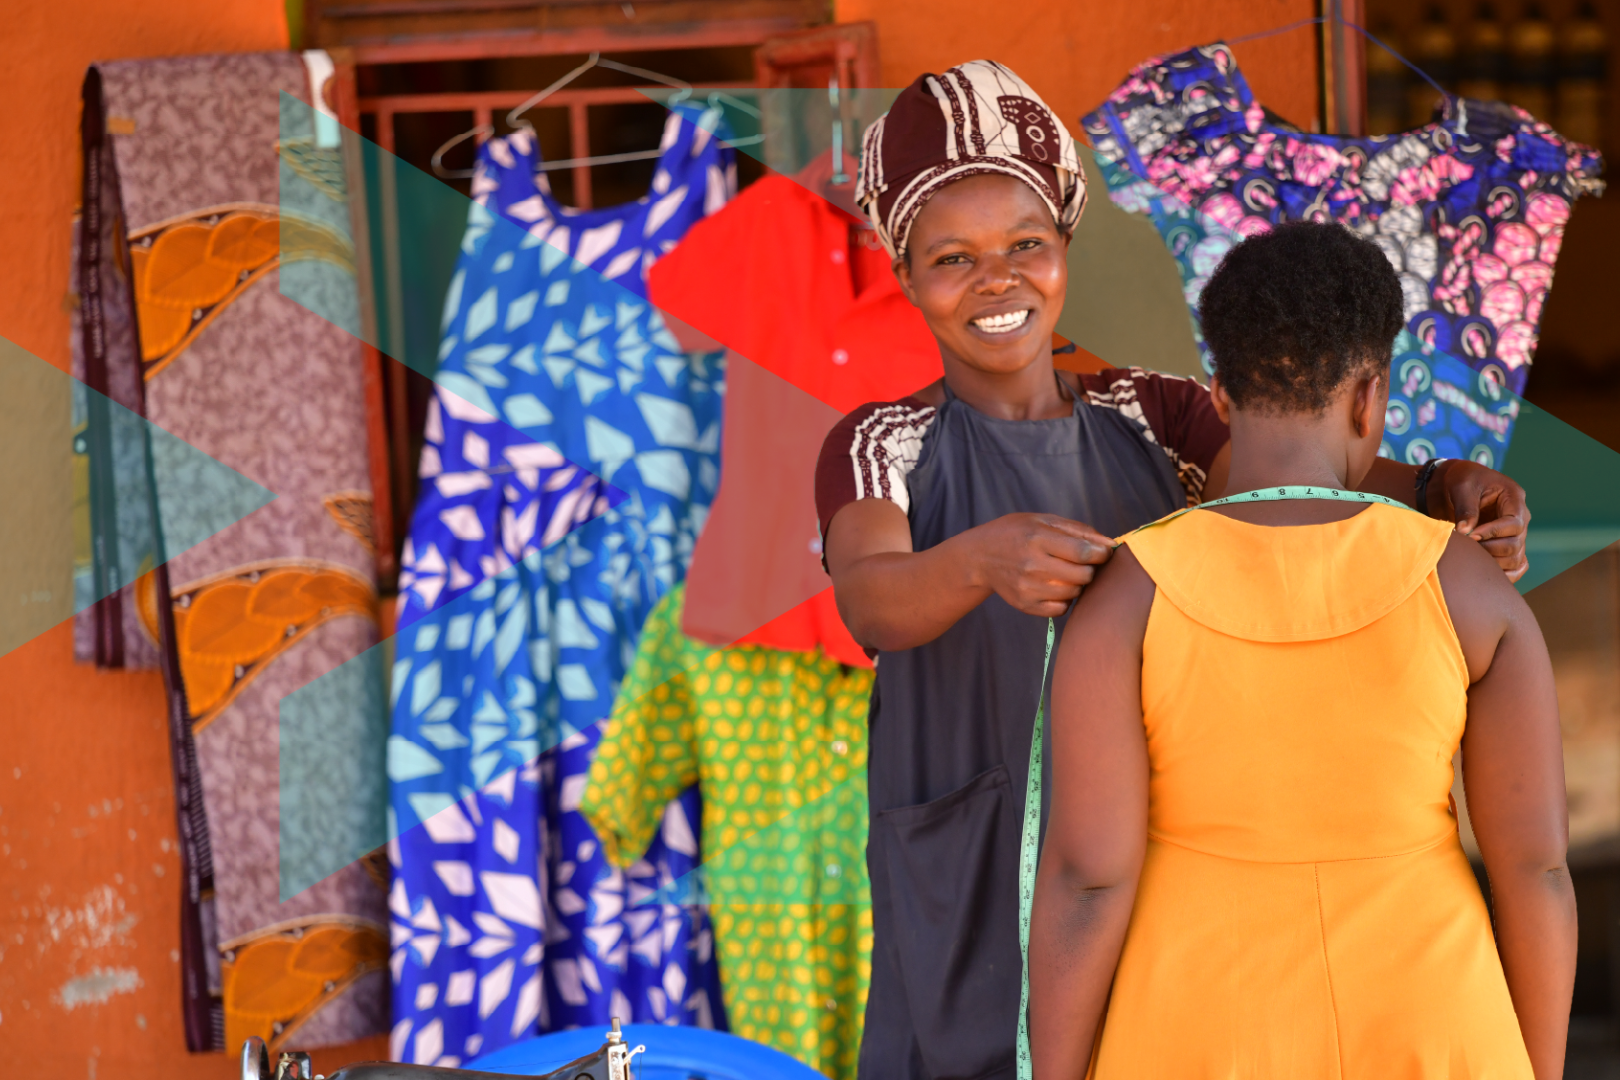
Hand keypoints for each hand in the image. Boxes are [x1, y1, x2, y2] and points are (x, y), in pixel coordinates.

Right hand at [964, 513, 1114, 616]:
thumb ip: (1078, 530)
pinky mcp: (1025, 605)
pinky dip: (1064, 599)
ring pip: (1074, 593)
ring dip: (1077, 583)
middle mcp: (1032, 565)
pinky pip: (1061, 609)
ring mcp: (1027, 588)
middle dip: (1090, 569)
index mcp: (1037, 538)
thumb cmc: (1016, 533)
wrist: (979, 557)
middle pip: (1082, 575)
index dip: (1101, 554)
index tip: (1103, 552)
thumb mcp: (1042, 520)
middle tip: (1083, 562)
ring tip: (1065, 573)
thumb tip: (1110, 544)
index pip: (1082, 552)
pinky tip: (1054, 586)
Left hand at [1429, 460, 1530, 582]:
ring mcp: (1516, 534)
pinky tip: (1483, 571)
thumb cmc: (1461, 480)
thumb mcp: (1461, 487)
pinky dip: (1503, 574)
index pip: (1514, 524)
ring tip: (1469, 556)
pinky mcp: (1508, 545)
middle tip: (1466, 547)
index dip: (1493, 532)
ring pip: (1516, 559)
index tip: (1470, 535)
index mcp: (1514, 498)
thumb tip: (1465, 531)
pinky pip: (1516, 566)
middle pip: (1515, 545)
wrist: (1456, 486)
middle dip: (1489, 549)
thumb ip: (1465, 508)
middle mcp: (1520, 518)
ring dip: (1493, 563)